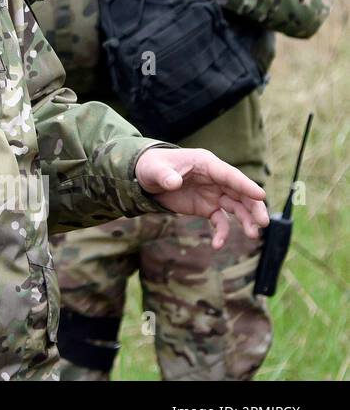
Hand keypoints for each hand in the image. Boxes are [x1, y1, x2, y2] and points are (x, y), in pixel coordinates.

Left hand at [135, 147, 268, 248]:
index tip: (261, 195)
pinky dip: (222, 232)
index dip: (245, 185)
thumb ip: (164, 175)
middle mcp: (215, 179)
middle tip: (263, 223)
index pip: (230, 175)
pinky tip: (217, 244)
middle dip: (253, 206)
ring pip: (237, 207)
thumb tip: (173, 183)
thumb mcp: (154, 170)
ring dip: (246, 220)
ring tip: (253, 235)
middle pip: (241, 192)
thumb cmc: (152, 167)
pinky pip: (220, 220)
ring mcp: (214, 194)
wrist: (146, 178)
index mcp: (206, 164)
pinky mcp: (208, 207)